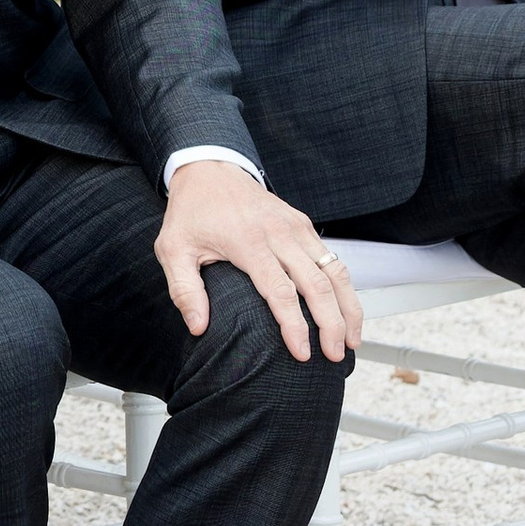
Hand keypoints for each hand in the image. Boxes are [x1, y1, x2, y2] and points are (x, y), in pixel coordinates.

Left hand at [155, 161, 360, 364]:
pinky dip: (345, 288)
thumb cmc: (191, 212)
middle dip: (331, 324)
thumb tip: (198, 327)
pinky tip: (346, 311)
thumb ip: (184, 290)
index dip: (295, 325)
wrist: (209, 168)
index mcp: (248, 242)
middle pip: (317, 284)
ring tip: (351, 341)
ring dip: (348, 308)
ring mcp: (296, 227)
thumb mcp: (173, 249)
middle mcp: (279, 233)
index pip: (281, 291)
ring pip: (335, 271)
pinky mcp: (303, 224)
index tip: (303, 353)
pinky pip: (333, 259)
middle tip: (334, 356)